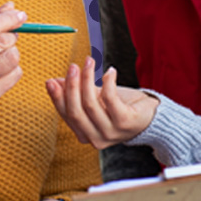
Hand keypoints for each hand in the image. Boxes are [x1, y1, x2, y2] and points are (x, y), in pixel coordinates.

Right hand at [0, 3, 26, 128]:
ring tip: (2, 52)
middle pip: (2, 41)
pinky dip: (13, 68)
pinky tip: (1, 68)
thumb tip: (11, 8)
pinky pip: (14, 75)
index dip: (8, 18)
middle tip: (10, 34)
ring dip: (12, 51)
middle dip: (12, 34)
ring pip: (11, 58)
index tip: (20, 14)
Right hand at [45, 57, 159, 147]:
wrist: (149, 116)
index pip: (66, 115)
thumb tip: (54, 81)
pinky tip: (110, 71)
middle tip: (73, 67)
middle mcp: (95, 138)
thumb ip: (76, 93)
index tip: (51, 80)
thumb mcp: (95, 99)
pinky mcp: (125, 122)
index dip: (57, 97)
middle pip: (76, 111)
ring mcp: (110, 132)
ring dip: (88, 79)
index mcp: (84, 134)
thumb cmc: (120, 107)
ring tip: (89, 62)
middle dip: (71, 87)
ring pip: (91, 104)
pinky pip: (110, 99)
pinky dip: (108, 82)